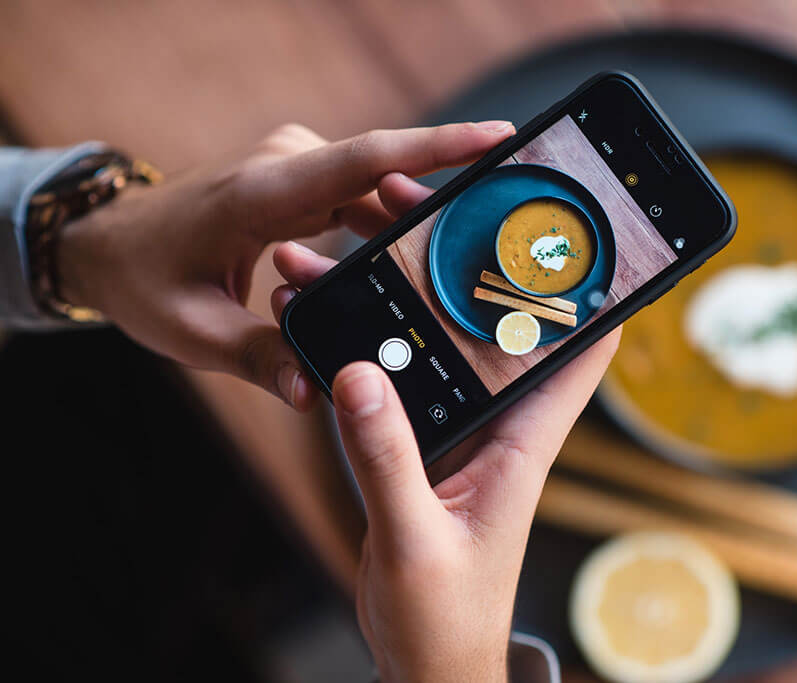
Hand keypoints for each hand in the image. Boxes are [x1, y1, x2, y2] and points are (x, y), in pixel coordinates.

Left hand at [55, 121, 514, 408]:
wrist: (104, 245)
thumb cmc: (142, 281)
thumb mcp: (194, 331)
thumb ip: (261, 358)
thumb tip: (317, 394)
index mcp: (262, 191)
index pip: (365, 158)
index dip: (436, 147)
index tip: (497, 137)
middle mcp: (285, 166)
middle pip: (382, 181)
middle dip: (434, 212)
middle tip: (484, 246)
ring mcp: (292, 168)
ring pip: (372, 195)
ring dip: (402, 232)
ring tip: (444, 273)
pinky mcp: (296, 182)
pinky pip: (353, 201)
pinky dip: (376, 233)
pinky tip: (395, 270)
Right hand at [271, 242, 620, 682]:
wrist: (428, 660)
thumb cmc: (443, 617)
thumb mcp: (413, 539)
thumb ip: (387, 461)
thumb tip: (359, 375)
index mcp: (522, 444)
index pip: (578, 351)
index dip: (593, 287)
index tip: (583, 222)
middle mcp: (499, 426)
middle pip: (497, 323)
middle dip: (471, 258)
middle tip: (425, 199)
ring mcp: (461, 431)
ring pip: (445, 341)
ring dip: (415, 289)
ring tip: (368, 234)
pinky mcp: (424, 443)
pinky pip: (406, 375)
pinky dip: (378, 339)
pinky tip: (342, 307)